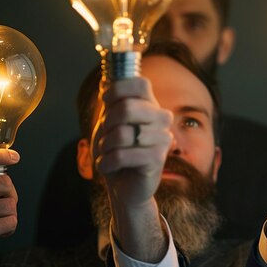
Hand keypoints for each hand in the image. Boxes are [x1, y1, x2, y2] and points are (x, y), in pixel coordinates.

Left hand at [93, 77, 172, 260]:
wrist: (123, 185)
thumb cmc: (116, 151)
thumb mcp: (109, 123)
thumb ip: (111, 102)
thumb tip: (106, 80)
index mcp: (151, 105)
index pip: (140, 83)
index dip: (117, 89)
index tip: (105, 102)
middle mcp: (161, 118)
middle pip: (127, 107)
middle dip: (106, 124)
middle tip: (105, 137)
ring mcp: (162, 139)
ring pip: (121, 134)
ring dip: (105, 147)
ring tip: (108, 154)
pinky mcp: (157, 159)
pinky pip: (123, 155)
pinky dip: (107, 163)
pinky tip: (109, 167)